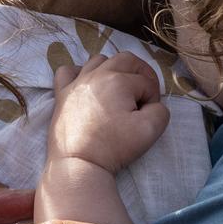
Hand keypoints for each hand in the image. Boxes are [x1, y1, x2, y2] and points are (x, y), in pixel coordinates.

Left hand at [49, 53, 169, 172]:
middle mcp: (96, 75)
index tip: (148, 116)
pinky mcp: (62, 94)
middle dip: (140, 73)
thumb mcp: (150, 130)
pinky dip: (78, 72)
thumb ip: (160, 111)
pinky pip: (67, 71)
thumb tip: (152, 104)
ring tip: (119, 90)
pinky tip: (86, 85)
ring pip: (98, 60)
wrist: (79, 163)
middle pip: (125, 60)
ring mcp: (76, 83)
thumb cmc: (113, 146)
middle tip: (144, 94)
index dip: (153, 99)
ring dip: (113, 69)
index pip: (146, 82)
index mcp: (118, 81)